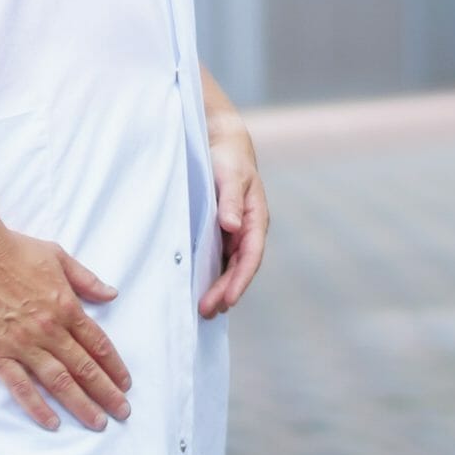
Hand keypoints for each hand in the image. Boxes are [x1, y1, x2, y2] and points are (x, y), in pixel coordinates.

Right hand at [0, 223, 132, 430]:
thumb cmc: (14, 250)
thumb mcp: (59, 256)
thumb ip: (86, 279)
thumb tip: (112, 293)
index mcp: (67, 306)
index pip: (98, 344)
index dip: (114, 367)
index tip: (126, 385)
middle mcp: (50, 329)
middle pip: (84, 367)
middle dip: (106, 393)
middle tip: (123, 412)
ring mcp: (22, 344)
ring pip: (58, 381)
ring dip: (81, 404)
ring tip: (98, 422)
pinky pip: (20, 386)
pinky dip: (37, 406)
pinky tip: (52, 422)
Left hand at [198, 110, 267, 318]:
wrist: (221, 141)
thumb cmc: (228, 157)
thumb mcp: (230, 174)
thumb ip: (231, 200)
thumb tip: (232, 227)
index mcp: (255, 217)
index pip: (251, 256)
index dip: (240, 280)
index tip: (227, 300)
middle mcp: (247, 228)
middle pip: (240, 267)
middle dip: (226, 291)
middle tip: (207, 312)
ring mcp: (234, 231)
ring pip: (229, 265)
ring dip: (220, 287)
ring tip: (205, 311)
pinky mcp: (220, 230)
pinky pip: (218, 257)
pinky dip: (212, 274)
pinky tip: (199, 287)